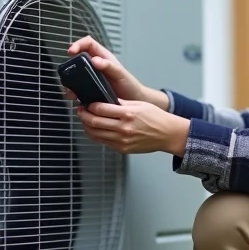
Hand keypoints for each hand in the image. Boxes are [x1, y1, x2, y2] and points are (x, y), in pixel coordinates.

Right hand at [66, 35, 163, 105]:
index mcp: (103, 57)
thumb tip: (95, 60)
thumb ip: (109, 66)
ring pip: (75, 75)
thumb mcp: (120, 74)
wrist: (133, 100)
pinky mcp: (89, 89)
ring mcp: (91, 77)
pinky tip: (75, 97)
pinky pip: (77, 88)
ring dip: (69, 82)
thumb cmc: (129, 85)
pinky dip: (73, 92)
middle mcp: (95, 66)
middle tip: (67, 73)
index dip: (79, 44)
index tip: (72, 51)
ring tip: (71, 90)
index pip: (88, 44)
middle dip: (70, 65)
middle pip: (77, 59)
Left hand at [75, 99, 189, 155]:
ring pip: (95, 134)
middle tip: (81, 110)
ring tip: (85, 120)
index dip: (89, 105)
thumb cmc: (156, 118)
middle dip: (83, 115)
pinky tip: (95, 129)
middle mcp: (123, 128)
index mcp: (127, 114)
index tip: (87, 103)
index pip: (100, 109)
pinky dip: (95, 135)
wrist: (167, 134)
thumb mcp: (138, 104)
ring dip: (86, 126)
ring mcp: (122, 140)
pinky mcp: (122, 148)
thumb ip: (120, 103)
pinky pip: (103, 142)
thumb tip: (104, 101)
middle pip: (94, 122)